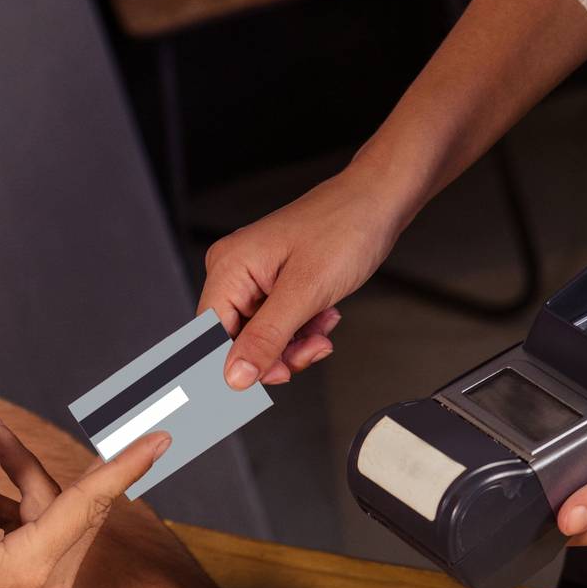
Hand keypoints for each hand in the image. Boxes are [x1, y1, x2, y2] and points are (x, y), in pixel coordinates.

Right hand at [0, 406, 168, 587]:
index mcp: (28, 568)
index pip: (89, 503)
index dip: (126, 465)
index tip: (162, 438)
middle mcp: (48, 585)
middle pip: (65, 504)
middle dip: (27, 464)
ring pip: (51, 520)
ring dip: (14, 489)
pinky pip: (38, 538)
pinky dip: (9, 514)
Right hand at [199, 165, 404, 389]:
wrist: (376, 205)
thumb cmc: (344, 229)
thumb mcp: (305, 292)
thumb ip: (266, 338)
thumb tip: (234, 377)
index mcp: (229, 267)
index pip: (210, 336)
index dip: (234, 365)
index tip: (263, 382)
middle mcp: (235, 273)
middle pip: (237, 342)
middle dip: (276, 355)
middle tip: (309, 351)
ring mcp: (255, 280)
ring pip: (261, 341)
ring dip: (295, 347)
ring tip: (322, 330)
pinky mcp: (275, 287)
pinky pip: (278, 328)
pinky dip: (302, 333)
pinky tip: (322, 318)